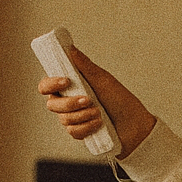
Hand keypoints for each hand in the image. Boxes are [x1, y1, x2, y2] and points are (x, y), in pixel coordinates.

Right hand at [37, 46, 155, 158]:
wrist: (135, 126)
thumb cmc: (121, 100)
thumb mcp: (103, 80)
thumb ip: (85, 66)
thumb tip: (70, 48)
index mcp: (71, 87)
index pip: (46, 86)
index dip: (50, 84)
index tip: (66, 81)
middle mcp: (68, 102)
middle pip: (52, 104)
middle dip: (70, 103)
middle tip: (88, 100)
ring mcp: (74, 119)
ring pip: (63, 119)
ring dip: (83, 116)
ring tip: (99, 113)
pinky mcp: (80, 133)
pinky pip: (73, 132)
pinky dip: (87, 127)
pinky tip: (99, 124)